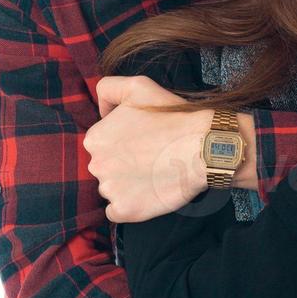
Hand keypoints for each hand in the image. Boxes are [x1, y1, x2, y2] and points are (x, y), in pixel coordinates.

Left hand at [84, 76, 210, 221]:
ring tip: (154, 173)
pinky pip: (117, 211)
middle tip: (151, 156)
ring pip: (112, 188)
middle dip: (124, 163)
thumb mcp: (137, 86)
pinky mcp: (125, 211)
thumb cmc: (172, 116)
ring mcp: (110, 190)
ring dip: (128, 184)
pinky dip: (130, 205)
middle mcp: (96, 165)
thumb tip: (102, 111)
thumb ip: (108, 89)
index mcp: (95, 138)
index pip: (102, 144)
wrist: (202, 147)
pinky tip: (148, 192)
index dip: (124, 141)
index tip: (144, 140)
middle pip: (106, 167)